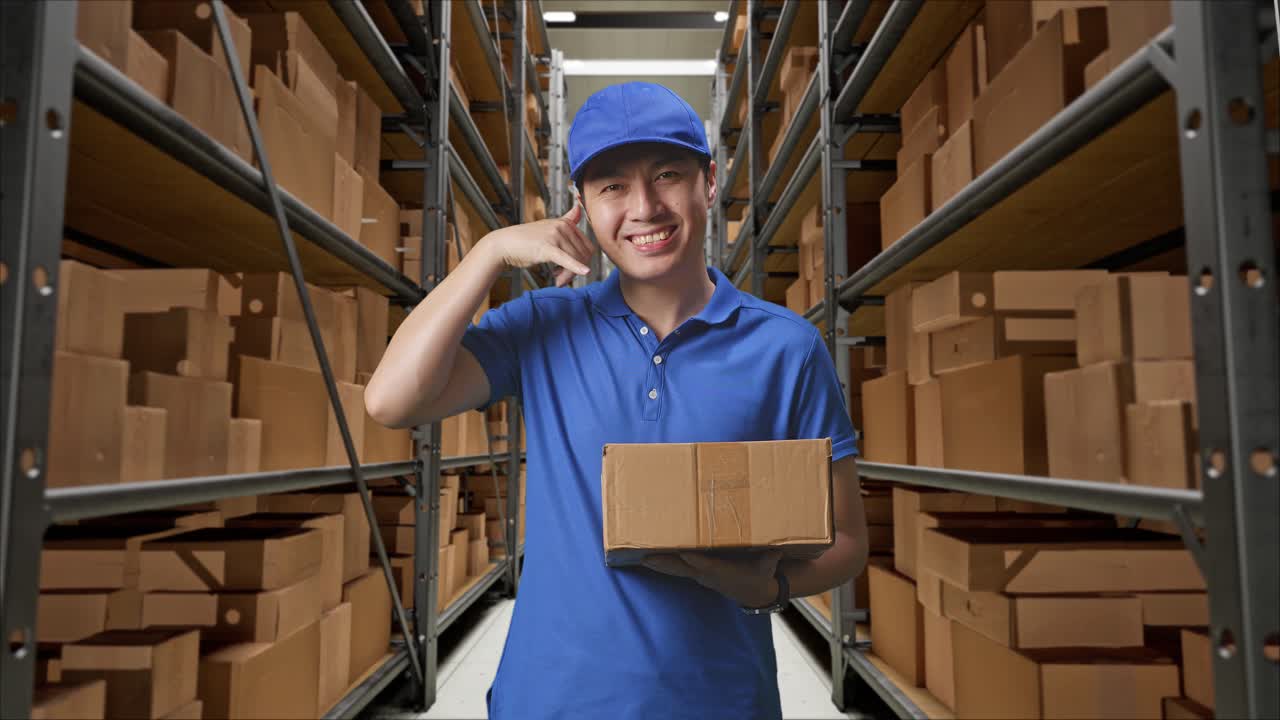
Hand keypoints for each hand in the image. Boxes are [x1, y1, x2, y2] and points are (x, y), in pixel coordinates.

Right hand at [478, 202, 591, 286]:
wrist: (504, 244)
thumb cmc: (526, 239)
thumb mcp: (549, 226)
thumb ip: (566, 219)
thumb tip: (579, 208)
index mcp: (566, 223)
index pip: (587, 247)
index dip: (582, 262)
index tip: (570, 270)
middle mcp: (562, 226)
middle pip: (583, 255)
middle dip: (575, 270)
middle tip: (562, 278)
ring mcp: (555, 235)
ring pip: (575, 260)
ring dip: (568, 275)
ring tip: (557, 280)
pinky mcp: (547, 247)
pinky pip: (566, 260)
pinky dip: (576, 268)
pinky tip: (584, 273)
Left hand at [643, 550, 782, 607]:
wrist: (754, 592)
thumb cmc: (760, 575)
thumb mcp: (768, 568)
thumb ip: (771, 558)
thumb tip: (777, 549)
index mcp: (721, 572)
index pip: (705, 565)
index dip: (694, 560)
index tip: (682, 552)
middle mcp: (706, 574)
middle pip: (681, 568)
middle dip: (663, 563)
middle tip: (645, 558)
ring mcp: (699, 575)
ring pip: (674, 569)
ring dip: (657, 563)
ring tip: (638, 556)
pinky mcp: (696, 573)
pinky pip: (675, 568)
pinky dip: (662, 563)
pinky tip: (647, 558)